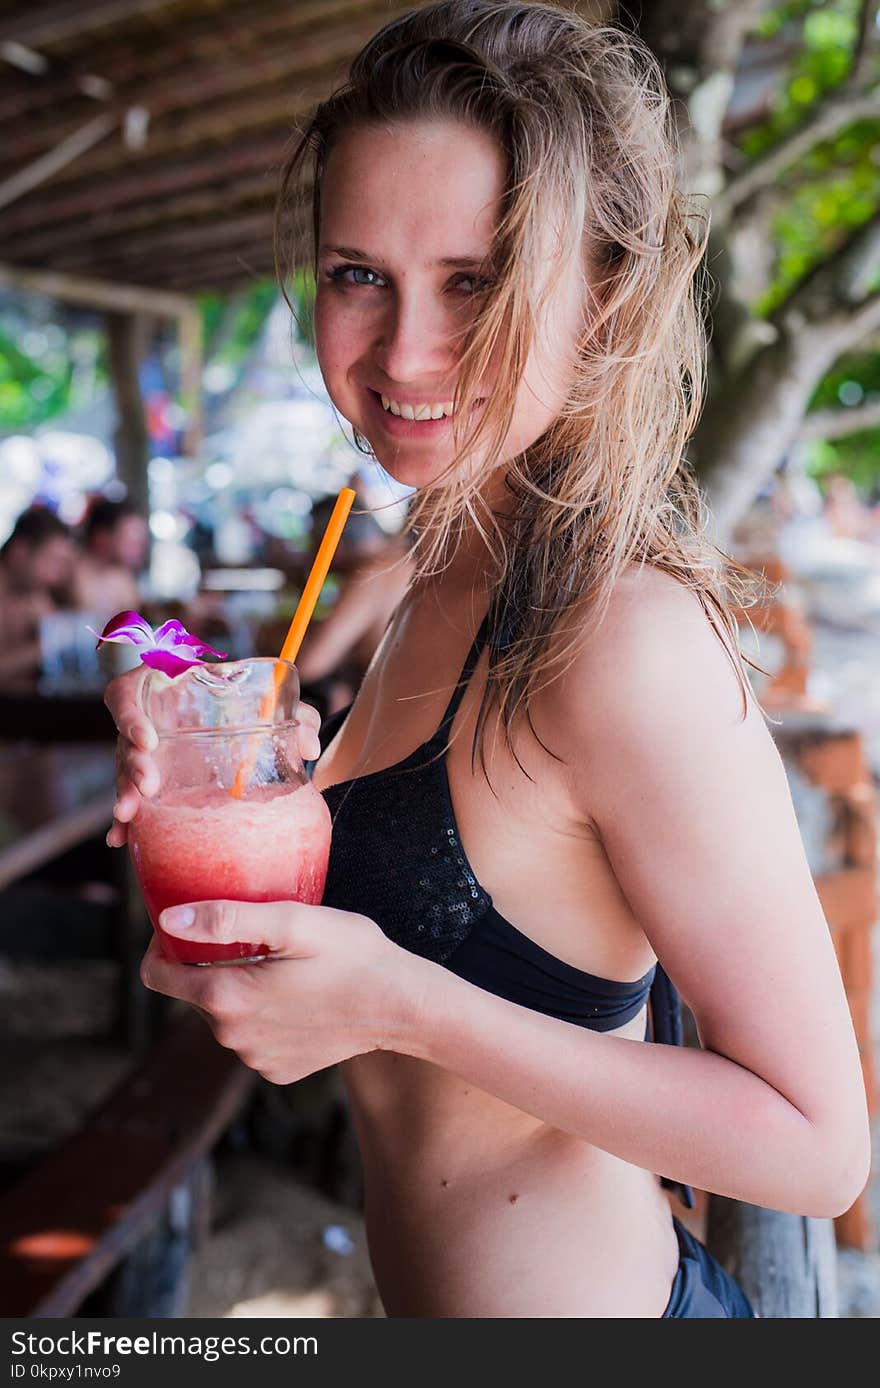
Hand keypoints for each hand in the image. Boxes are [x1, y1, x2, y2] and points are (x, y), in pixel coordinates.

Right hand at [103, 666, 322, 846]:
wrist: (238, 709)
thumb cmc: (246, 695)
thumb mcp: (268, 698)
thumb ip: (294, 714)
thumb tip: (310, 746)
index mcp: (160, 686)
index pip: (126, 695)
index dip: (130, 716)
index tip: (148, 740)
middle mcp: (145, 716)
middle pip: (124, 739)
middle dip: (131, 765)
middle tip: (148, 786)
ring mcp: (142, 748)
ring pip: (125, 769)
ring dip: (126, 793)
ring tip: (129, 816)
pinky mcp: (149, 774)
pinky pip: (131, 795)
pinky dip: (126, 819)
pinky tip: (121, 838)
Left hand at [141, 900, 421, 1082]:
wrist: (405, 1007)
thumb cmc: (355, 956)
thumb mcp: (296, 922)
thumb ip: (227, 920)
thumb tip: (170, 919)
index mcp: (228, 999)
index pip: (158, 975)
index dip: (163, 944)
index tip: (186, 923)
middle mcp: (233, 1038)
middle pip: (193, 994)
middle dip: (210, 964)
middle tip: (252, 936)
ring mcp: (255, 1059)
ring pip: (224, 1015)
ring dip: (239, 989)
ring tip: (281, 965)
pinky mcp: (278, 1070)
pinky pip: (252, 1037)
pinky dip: (264, 1015)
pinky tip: (299, 997)